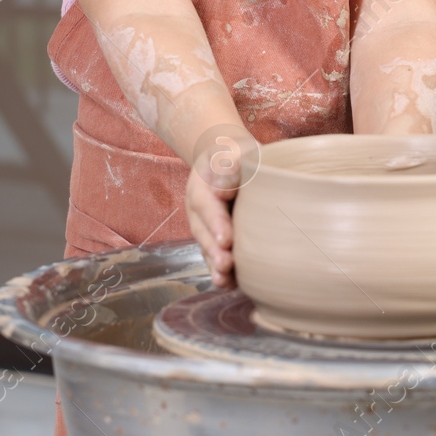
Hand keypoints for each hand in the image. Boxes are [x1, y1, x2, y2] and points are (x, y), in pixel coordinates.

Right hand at [186, 123, 259, 287]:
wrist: (228, 159)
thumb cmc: (236, 155)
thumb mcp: (233, 151)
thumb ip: (229, 164)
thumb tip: (222, 189)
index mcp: (202, 186)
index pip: (207, 205)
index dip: (215, 223)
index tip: (226, 239)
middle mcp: (199, 210)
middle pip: (203, 232)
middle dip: (213, 250)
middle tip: (226, 264)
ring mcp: (206, 226)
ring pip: (207, 248)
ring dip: (215, 265)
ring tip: (224, 279)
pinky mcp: (216, 239)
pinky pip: (215, 256)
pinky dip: (221, 272)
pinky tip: (229, 284)